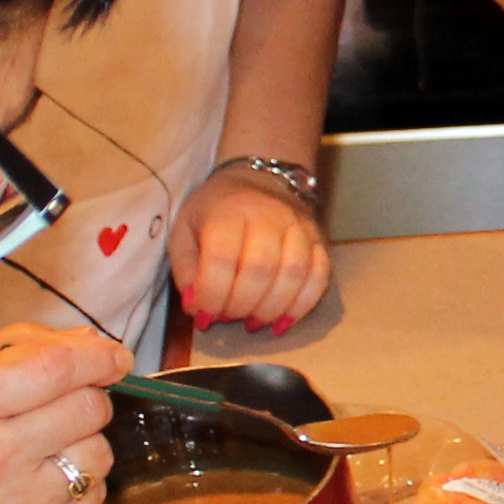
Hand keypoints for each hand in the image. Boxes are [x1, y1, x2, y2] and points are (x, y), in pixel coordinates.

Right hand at [0, 324, 130, 503]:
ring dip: (85, 442)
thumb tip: (87, 339)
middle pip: (88, 407)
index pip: (53, 367)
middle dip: (90, 398)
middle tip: (63, 406)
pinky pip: (95, 494)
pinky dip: (80, 484)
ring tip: (45, 451)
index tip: (115, 356)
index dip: (96, 356)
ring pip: (100, 451)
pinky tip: (43, 487)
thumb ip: (12, 348)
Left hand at [175, 169, 331, 334]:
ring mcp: (299, 226)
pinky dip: (302, 305)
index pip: (222, 257)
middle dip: (241, 305)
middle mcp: (268, 214)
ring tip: (252, 323)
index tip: (204, 316)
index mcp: (227, 210)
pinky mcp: (319, 239)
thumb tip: (197, 307)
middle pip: (261, 268)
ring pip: (294, 274)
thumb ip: (186, 270)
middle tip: (228, 319)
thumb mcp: (184, 231)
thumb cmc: (215, 212)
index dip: (213, 295)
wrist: (258, 180)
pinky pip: (320, 276)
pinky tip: (282, 322)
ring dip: (271, 309)